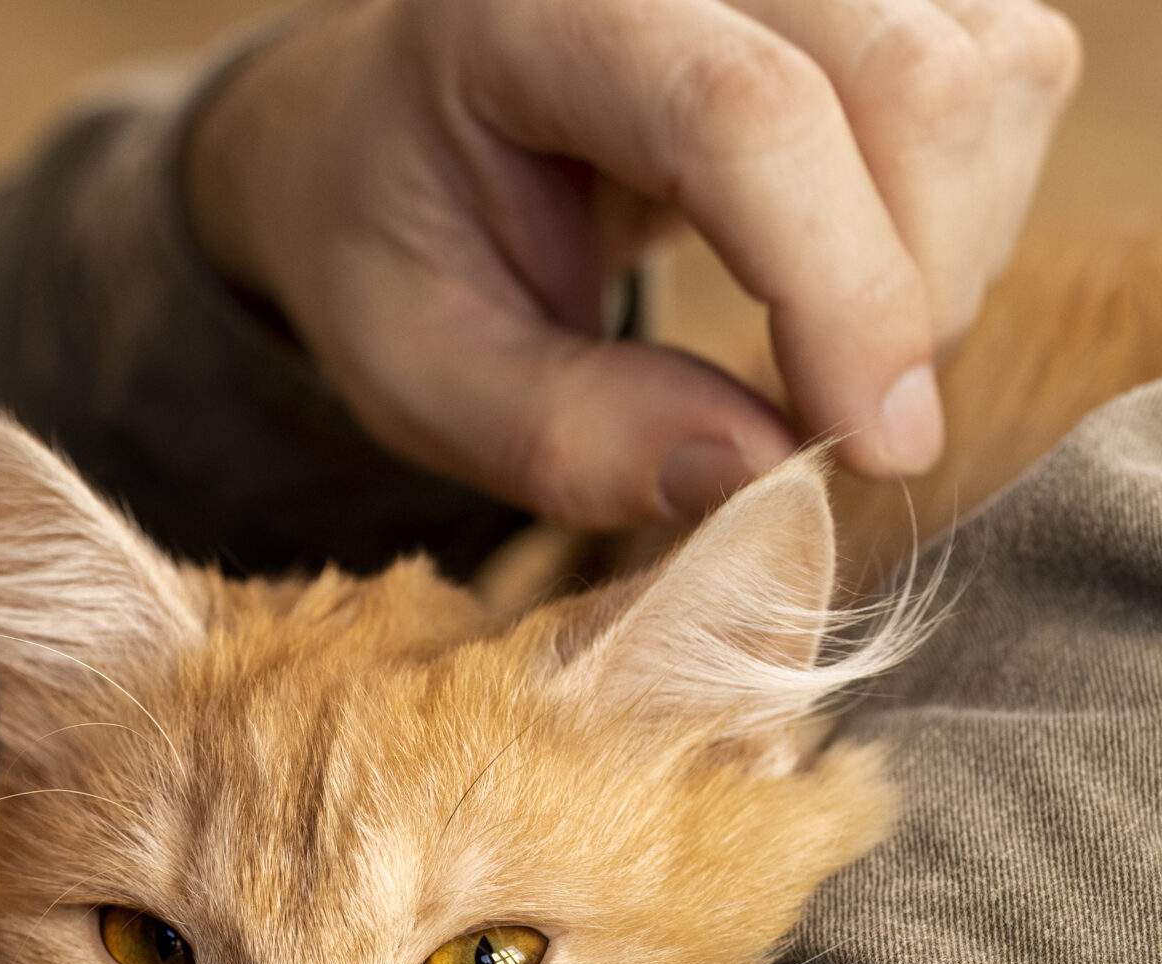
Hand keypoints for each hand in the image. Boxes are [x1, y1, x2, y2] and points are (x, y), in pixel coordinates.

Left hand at [185, 0, 1081, 528]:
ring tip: (822, 347)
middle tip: (836, 430)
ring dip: (946, 254)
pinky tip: (851, 274)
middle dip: (910, 291)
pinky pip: (1005, 76)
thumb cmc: (397, 245)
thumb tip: (760, 480)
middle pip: (905, 80)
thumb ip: (560, 433)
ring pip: (989, 72)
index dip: (837, 288)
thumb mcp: (418, 371)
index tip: (869, 449)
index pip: (739, 114)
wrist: (397, 128)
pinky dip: (965, 211)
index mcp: (535, 15)